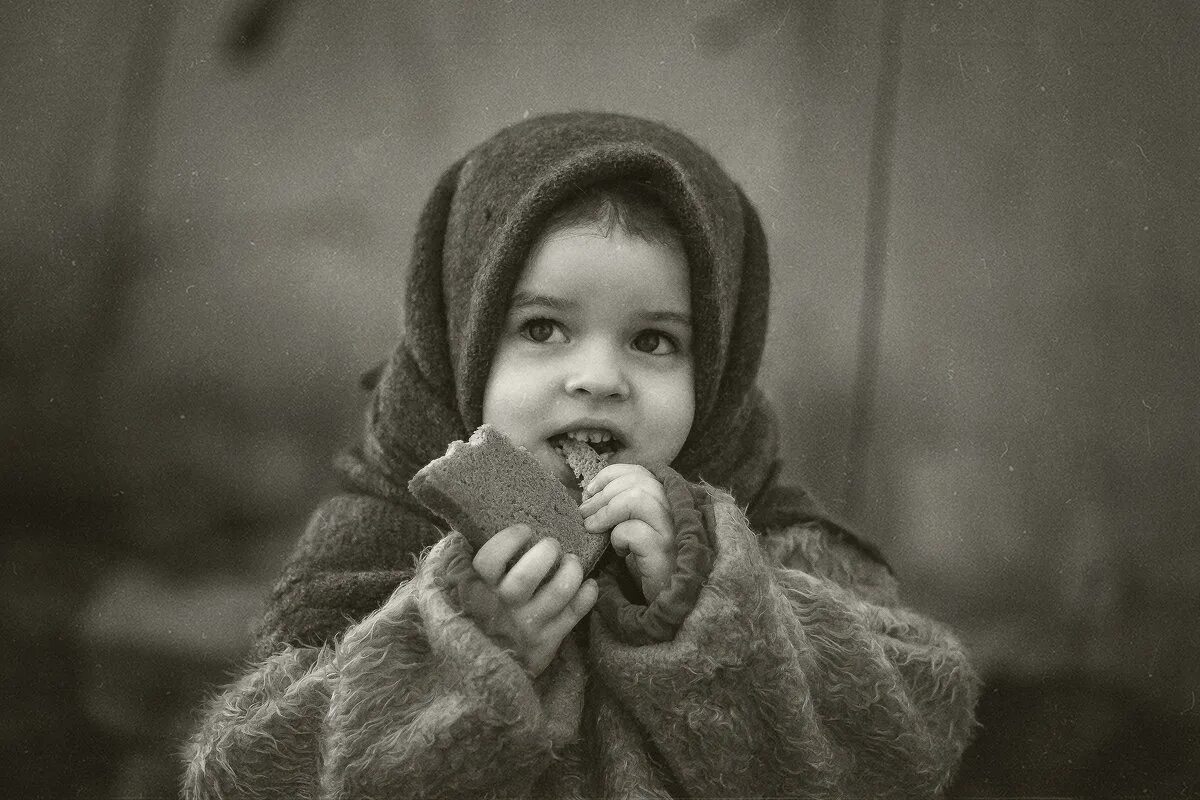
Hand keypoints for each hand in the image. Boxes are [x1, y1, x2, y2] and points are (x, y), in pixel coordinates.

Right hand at [459, 524, 597, 677]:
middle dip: (547, 551)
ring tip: (571, 561)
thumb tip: (458, 535)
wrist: (478, 674)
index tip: (524, 530)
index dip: (510, 538)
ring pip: (559, 591)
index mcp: (477, 590)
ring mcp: (527, 625)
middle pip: (529, 574)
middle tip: (552, 545)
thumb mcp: (451, 591)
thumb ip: (454, 561)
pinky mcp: (548, 642)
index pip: (491, 559)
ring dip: (572, 570)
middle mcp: (504, 607)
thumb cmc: (468, 619)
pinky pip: (575, 614)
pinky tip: (588, 584)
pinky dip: (587, 595)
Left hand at [580, 464, 676, 602]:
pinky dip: (618, 537)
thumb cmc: (647, 563)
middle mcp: (675, 511)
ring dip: (607, 510)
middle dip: (603, 493)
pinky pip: (635, 532)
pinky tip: (618, 551)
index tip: (590, 490)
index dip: (611, 475)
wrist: (667, 600)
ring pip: (638, 499)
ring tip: (592, 527)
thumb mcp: (634, 528)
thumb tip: (589, 495)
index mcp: (668, 501)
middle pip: (638, 482)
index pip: (641, 472)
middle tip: (584, 513)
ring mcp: (673, 531)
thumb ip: (622, 508)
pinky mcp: (665, 552)